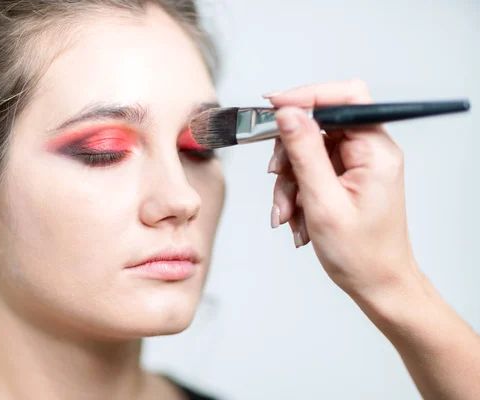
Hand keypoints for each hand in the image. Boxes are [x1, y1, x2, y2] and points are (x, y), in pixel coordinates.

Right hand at [265, 79, 419, 297]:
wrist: (377, 284)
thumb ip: (305, 153)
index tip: (273, 107)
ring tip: (288, 213)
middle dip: (290, 154)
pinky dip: (296, 191)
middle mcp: (370, 151)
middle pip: (318, 125)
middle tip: (277, 178)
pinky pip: (310, 170)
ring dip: (289, 181)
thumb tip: (288, 113)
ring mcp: (357, 164)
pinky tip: (296, 217)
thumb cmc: (361, 254)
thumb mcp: (324, 202)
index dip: (306, 95)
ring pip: (308, 150)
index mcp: (376, 151)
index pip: (344, 98)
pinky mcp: (346, 177)